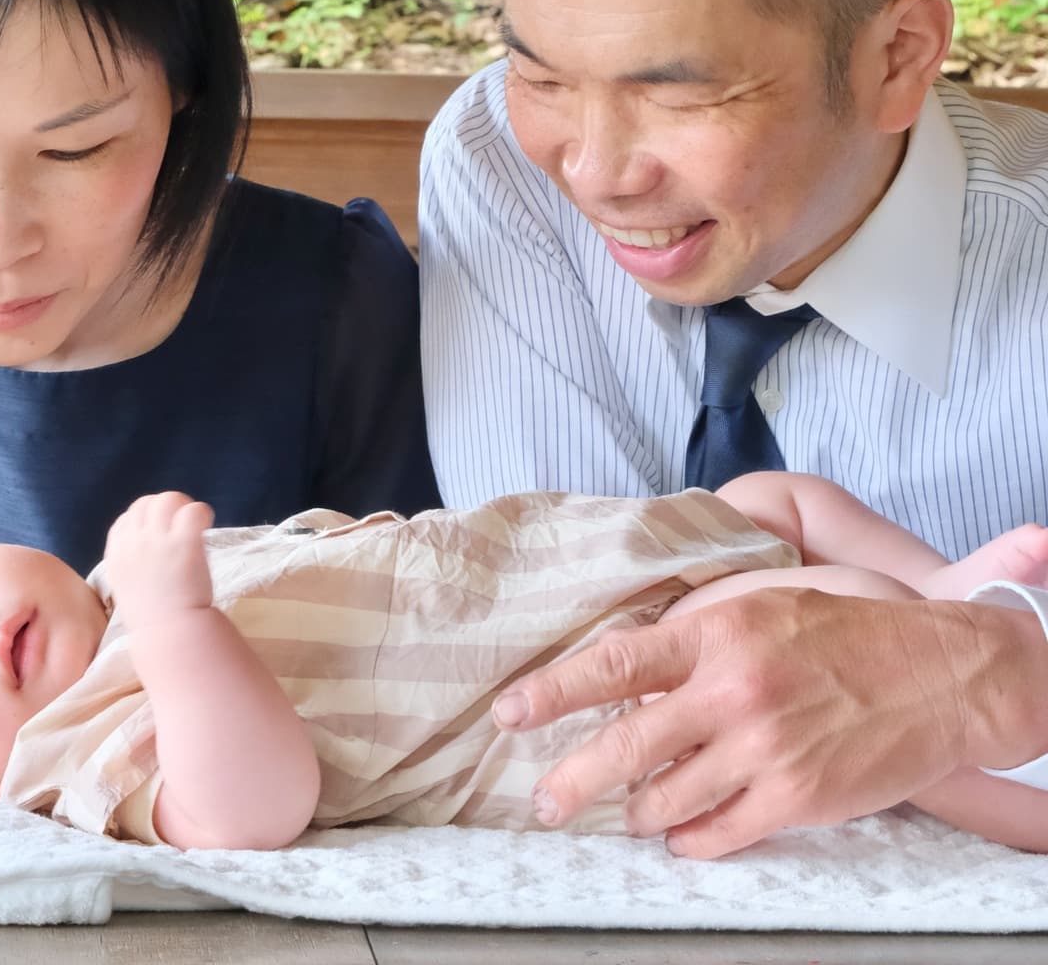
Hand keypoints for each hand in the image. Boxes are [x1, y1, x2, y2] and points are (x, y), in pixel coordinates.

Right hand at [103, 491, 214, 631]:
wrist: (169, 634)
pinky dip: (202, 513)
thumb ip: (133, 563)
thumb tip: (149, 548)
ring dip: (183, 506)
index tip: (159, 530)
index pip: (126, 519)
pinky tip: (207, 524)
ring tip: (194, 524)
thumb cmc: (152, 619)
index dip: (144, 519)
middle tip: (181, 524)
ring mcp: (158, 541)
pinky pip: (193, 510)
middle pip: (146, 503)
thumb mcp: (127, 587)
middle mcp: (133, 543)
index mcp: (116, 554)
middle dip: (164, 508)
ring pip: (168, 499)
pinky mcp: (183, 542)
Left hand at [493, 588, 1035, 858]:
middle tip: (546, 803)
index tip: (510, 712)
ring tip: (634, 809)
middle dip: (573, 781)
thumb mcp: (758, 608)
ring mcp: (764, 750)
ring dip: (639, 811)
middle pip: (626, 746)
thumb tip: (628, 676)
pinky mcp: (797, 799)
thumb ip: (693, 640)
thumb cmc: (842, 632)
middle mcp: (732, 692)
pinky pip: (718, 834)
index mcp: (716, 634)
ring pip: (666, 800)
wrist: (936, 673)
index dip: (554, 692)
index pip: (614, 663)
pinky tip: (684, 835)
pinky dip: (690, 839)